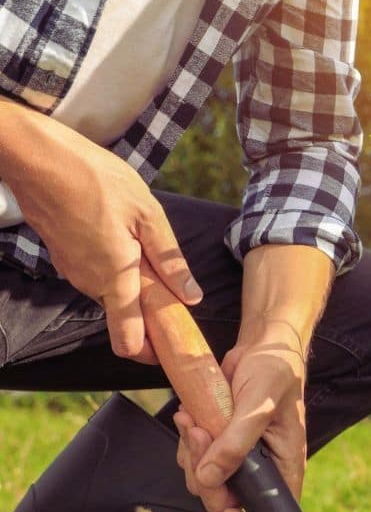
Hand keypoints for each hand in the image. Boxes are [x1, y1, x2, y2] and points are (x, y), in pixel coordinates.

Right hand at [6, 114, 201, 362]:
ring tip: (151, 258)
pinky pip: (97, 277)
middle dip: (150, 315)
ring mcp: (74, 272)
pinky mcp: (65, 258)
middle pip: (124, 320)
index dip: (152, 353)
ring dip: (134, 288)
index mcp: (115, 279)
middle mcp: (90, 284)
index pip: (129, 342)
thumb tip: (192, 297)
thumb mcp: (147, 215)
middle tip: (176, 294)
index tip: (174, 347)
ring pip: (111, 296)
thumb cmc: (96, 180)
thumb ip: (169, 261)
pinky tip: (126, 242)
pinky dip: (116, 272)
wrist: (38, 158)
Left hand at [173, 319, 307, 511]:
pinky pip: (193, 459)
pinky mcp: (218, 443)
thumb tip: (210, 479)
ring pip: (204, 480)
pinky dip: (186, 440)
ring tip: (194, 420)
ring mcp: (238, 457)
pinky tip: (190, 416)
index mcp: (284, 466)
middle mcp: (262, 468)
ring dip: (192, 452)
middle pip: (227, 500)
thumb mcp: (258, 405)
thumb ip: (236, 443)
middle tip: (200, 436)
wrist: (261, 348)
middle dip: (206, 474)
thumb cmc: (274, 372)